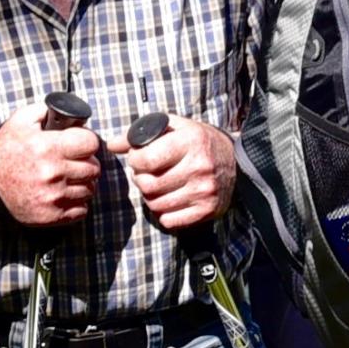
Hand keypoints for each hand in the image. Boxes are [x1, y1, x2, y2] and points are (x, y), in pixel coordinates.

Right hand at [0, 102, 103, 228]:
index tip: (81, 144)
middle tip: (76, 161)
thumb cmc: (4, 153)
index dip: (87, 141)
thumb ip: (45, 111)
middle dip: (87, 162)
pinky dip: (77, 202)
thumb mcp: (19, 122)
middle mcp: (53, 174)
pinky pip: (82, 210)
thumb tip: (70, 114)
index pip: (90, 143)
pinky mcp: (51, 216)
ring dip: (83, 183)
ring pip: (90, 189)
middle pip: (94, 168)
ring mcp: (53, 197)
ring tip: (69, 178)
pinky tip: (65, 194)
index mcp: (47, 148)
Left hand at [122, 114, 238, 233]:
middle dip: (140, 179)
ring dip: (150, 196)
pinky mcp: (207, 210)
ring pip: (156, 204)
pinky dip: (163, 212)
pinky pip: (169, 220)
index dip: (135, 160)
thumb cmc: (199, 142)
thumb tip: (112, 145)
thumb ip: (141, 133)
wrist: (236, 162)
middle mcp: (199, 167)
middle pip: (148, 184)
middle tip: (147, 173)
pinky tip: (170, 199)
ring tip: (158, 185)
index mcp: (191, 141)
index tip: (139, 158)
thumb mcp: (174, 127)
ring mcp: (204, 191)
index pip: (146, 160)